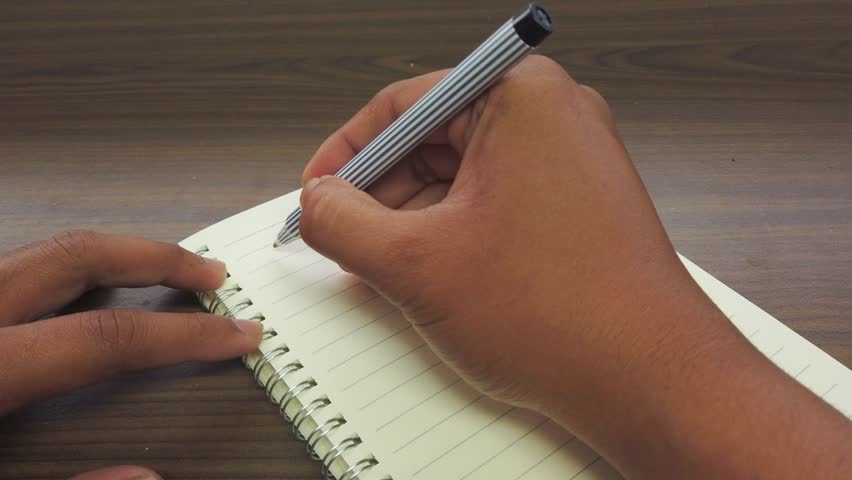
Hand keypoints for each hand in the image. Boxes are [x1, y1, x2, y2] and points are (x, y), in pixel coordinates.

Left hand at [0, 230, 261, 479]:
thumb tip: (144, 476)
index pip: (106, 336)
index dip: (181, 334)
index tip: (234, 334)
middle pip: (77, 260)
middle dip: (156, 259)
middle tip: (212, 273)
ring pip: (46, 252)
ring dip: (116, 255)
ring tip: (164, 267)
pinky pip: (21, 268)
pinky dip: (72, 269)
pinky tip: (94, 287)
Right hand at [297, 56, 851, 477]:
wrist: (649, 381)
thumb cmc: (563, 315)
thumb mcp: (416, 264)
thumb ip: (343, 223)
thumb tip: (317, 204)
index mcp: (520, 98)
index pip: (405, 103)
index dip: (348, 152)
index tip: (319, 190)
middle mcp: (554, 117)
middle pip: (433, 139)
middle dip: (381, 194)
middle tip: (344, 236)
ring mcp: (571, 162)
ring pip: (462, 177)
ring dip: (413, 221)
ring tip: (384, 269)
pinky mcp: (577, 206)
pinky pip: (495, 204)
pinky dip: (453, 236)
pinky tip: (428, 277)